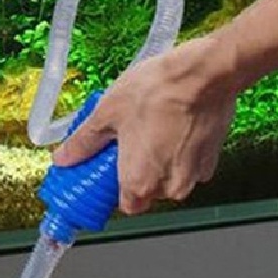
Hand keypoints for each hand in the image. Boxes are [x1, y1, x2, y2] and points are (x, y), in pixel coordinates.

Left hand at [55, 36, 239, 214]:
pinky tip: (172, 123)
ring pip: (170, 175)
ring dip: (160, 158)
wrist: (205, 73)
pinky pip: (189, 162)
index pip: (125, 204)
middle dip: (138, 168)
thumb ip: (84, 142)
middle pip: (148, 190)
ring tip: (151, 125)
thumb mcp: (107, 112)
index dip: (115, 186)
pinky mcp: (212, 157)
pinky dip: (180, 149)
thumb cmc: (158, 91)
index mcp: (140, 181)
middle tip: (128, 139)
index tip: (109, 168)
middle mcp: (170, 185)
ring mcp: (195, 173)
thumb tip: (65, 158)